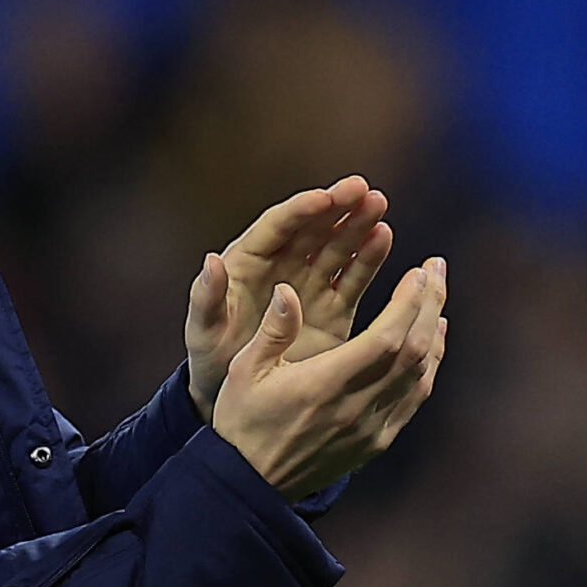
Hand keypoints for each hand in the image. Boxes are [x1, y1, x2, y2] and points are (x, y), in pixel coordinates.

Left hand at [186, 176, 394, 419]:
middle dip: (337, 207)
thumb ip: (206, 297)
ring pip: (336, 247)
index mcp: (248, 262)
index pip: (277, 226)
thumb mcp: (202, 330)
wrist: (236, 396)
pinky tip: (384, 238)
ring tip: (379, 207)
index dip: (301, 210)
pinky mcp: (332, 308)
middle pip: (313, 228)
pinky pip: (352, 278)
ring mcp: (309, 285)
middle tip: (363, 190)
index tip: (325, 198)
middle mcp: (282, 265)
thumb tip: (211, 261)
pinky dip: (368, 259)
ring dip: (358, 226)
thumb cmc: (211, 358)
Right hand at [211, 258, 447, 498]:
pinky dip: (429, 366)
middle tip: (436, 268)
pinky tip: (432, 342)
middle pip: (413, 350)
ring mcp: (372, 427)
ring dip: (434, 332)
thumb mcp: (245, 371)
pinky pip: (414, 398)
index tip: (419, 272)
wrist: (251, 484)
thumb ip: (273, 329)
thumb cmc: (243, 422)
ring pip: (420, 374)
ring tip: (436, 297)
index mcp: (325, 384)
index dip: (409, 303)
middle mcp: (357, 406)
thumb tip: (288, 290)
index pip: (385, 338)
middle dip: (430, 305)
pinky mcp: (376, 441)